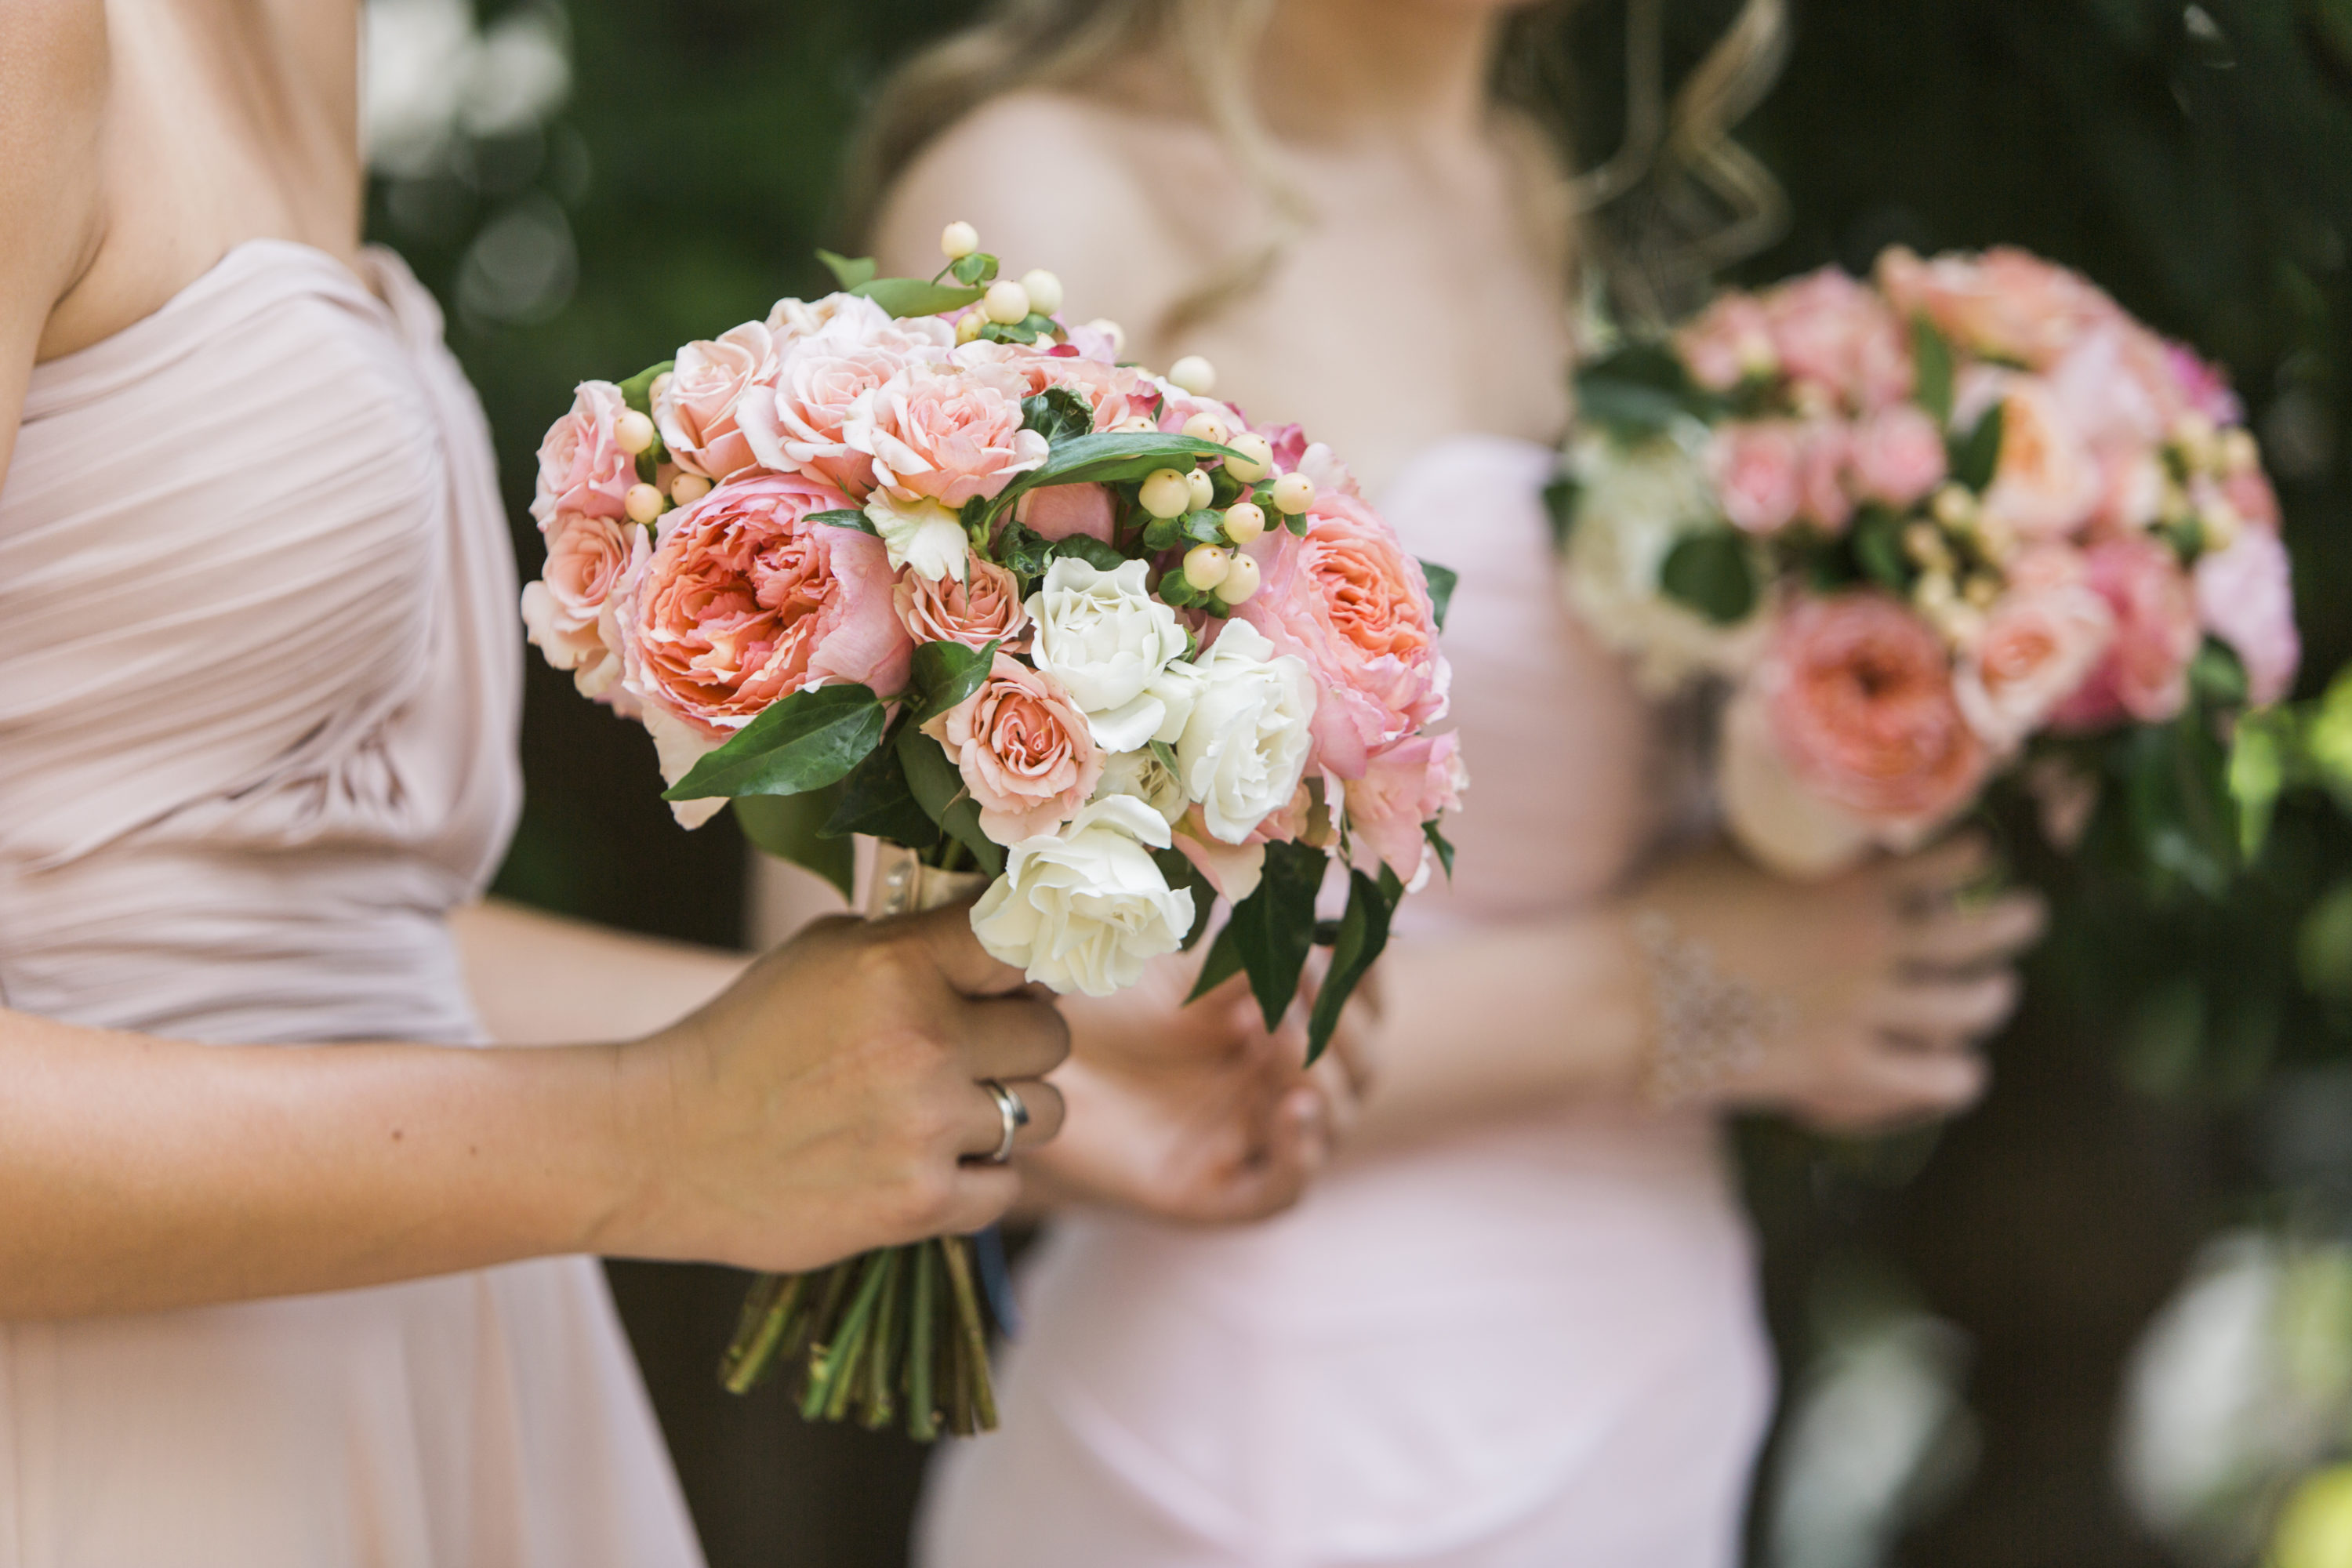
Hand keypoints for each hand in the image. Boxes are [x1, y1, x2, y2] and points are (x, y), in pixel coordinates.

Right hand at [598, 904, 1069, 1272]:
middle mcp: (924, 1041)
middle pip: (1050, 1034)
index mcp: (897, 965)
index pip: (1023, 942)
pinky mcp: (919, 1204)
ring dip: (1005, 1114)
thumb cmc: (747, 1037)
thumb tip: (1006, 931)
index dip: (1029, 962)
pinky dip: (975, 1180)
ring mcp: (925, 1128)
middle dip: (1017, 1044)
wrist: (662, 1146)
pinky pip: (1007, 1184)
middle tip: (966, 1056)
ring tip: (941, 1113)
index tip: (1013, 978)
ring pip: (1043, 1113)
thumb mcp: (822, 954)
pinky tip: (920, 1164)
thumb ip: (914, 940)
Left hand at [1017, 947, 1369, 1224]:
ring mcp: (1252, 1143)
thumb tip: (1304, 922)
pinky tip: (1294, 1112)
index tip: (1345, 939)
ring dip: (1321, 1077)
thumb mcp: (1180, 975)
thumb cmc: (1106, 1014)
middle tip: (1307, 978)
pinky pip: (1283, 1190)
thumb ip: (1243, 958)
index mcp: (1286, 1025)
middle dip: (1341, 1022)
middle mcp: (1280, 1087)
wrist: (1028, 1074)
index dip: (1364, 978)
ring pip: (1330, 1123)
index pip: (1358, 1007)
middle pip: (1357, 1065)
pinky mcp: (1218, 1195)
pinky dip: (1300, 1155)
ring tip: (1283, 1033)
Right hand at [1636, 835, 2043, 1133]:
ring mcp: (1865, 1010)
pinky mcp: (1845, 1070)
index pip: (1949, 861)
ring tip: (1997, 991)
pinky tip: (1957, 1067)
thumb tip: (1818, 804)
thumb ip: (1795, 832)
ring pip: (1972, 1006)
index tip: (1982, 852)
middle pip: (1980, 935)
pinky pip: (1938, 1078)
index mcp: (1850, 884)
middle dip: (2014, 923)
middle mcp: (1874, 944)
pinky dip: (1959, 1072)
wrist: (1625, 991)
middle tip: (2026, 916)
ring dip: (1994, 996)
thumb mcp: (1734, 846)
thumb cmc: (1665, 909)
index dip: (1973, 855)